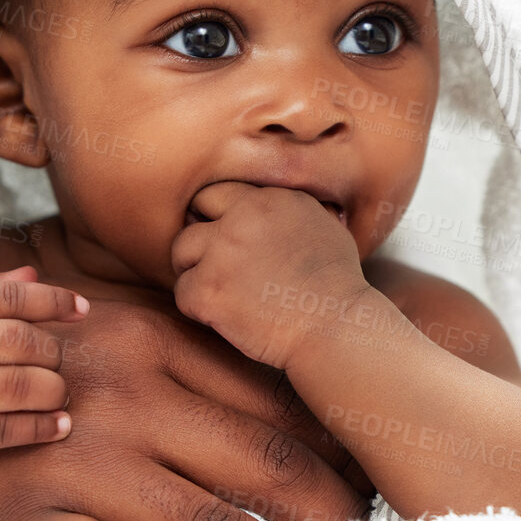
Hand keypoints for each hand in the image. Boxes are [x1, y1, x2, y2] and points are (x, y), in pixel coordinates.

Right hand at [0, 265, 86, 456]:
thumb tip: (36, 274)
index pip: (12, 298)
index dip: (55, 301)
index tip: (81, 311)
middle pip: (23, 344)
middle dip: (54, 354)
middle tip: (57, 362)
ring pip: (19, 387)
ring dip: (54, 391)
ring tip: (58, 393)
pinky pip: (4, 431)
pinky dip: (40, 428)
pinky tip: (59, 425)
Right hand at [0, 299, 374, 520]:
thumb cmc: (19, 407)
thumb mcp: (98, 354)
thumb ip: (182, 369)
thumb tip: (291, 407)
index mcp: (144, 345)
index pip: (266, 401)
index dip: (330, 448)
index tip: (369, 483)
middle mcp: (119, 397)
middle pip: (259, 460)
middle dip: (327, 507)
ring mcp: (76, 465)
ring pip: (206, 517)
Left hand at [171, 181, 370, 369]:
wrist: (336, 328)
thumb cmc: (338, 286)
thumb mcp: (326, 227)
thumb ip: (291, 210)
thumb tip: (276, 210)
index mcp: (270, 198)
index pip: (220, 192)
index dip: (219, 215)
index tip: (228, 240)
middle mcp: (243, 216)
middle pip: (194, 212)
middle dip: (201, 236)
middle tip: (216, 265)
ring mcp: (222, 252)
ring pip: (181, 251)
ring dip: (195, 271)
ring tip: (221, 293)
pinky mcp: (208, 290)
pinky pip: (182, 293)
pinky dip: (198, 308)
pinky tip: (224, 317)